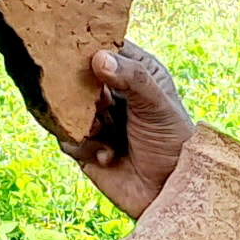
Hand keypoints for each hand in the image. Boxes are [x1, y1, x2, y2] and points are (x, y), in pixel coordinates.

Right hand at [60, 43, 193, 219]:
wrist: (170, 193)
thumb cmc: (173, 143)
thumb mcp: (158, 105)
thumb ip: (132, 79)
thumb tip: (99, 58)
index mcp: (135, 72)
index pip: (106, 47)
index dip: (90, 47)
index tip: (77, 49)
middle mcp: (113, 92)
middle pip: (77, 76)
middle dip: (81, 91)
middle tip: (98, 103)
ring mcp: (97, 119)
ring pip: (67, 108)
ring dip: (83, 121)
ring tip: (102, 130)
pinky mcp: (84, 147)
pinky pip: (66, 139)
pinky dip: (83, 147)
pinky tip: (108, 155)